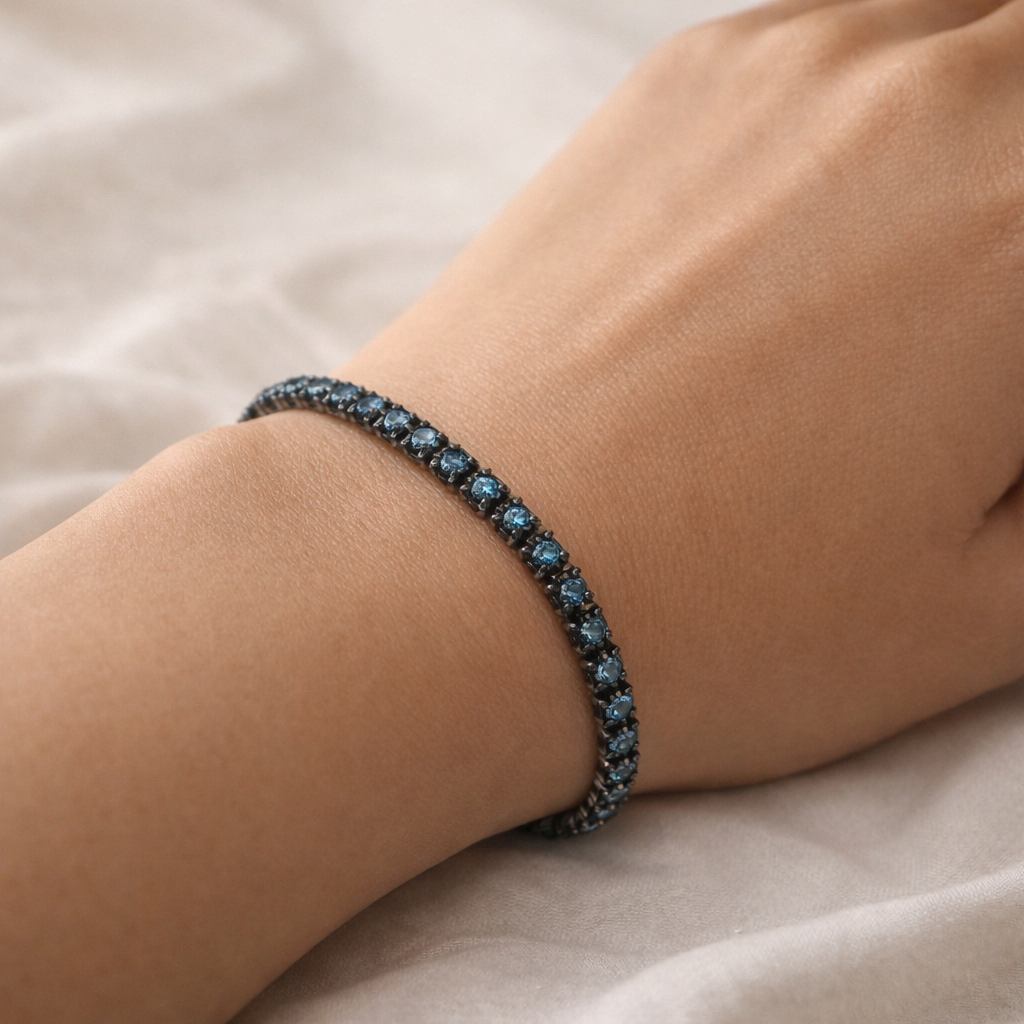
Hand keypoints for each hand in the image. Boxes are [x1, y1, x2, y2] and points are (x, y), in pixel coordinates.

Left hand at [344, 0, 1023, 790]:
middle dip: (1018, 206)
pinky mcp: (671, 86)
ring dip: (967, 126)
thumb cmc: (711, 616)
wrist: (457, 565)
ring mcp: (782, 67)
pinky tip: (815, 220)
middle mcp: (924, 98)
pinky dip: (868, 105)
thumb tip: (1021, 421)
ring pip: (948, 34)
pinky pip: (831, 43)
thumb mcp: (976, 609)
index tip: (998, 383)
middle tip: (974, 317)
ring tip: (908, 268)